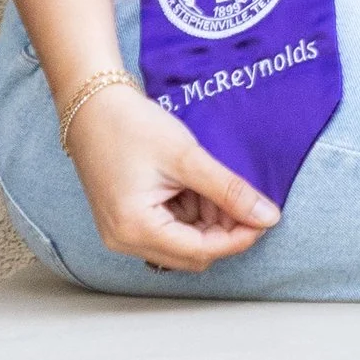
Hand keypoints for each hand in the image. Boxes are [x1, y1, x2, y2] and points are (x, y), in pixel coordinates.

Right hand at [65, 84, 278, 271]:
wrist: (91, 105)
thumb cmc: (129, 126)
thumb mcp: (187, 157)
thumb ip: (229, 190)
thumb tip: (267, 216)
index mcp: (135, 228)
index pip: (201, 251)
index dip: (238, 238)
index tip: (264, 218)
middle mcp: (125, 240)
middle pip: (192, 254)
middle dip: (223, 229)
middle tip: (241, 196)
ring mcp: (123, 233)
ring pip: (183, 244)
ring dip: (207, 221)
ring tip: (212, 183)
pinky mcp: (126, 222)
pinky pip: (168, 231)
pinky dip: (189, 214)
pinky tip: (194, 186)